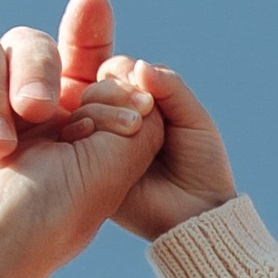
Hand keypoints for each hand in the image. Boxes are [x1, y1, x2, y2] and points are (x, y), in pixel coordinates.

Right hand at [0, 0, 162, 277]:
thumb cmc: (29, 231)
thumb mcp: (105, 176)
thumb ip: (133, 120)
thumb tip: (130, 74)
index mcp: (55, 129)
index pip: (73, 63)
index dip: (87, 32)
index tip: (95, 4)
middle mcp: (2, 112)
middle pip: (29, 43)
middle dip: (39, 68)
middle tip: (36, 114)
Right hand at [56, 0, 238, 242]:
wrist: (197, 211)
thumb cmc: (202, 164)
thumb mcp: (193, 118)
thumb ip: (170, 88)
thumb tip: (138, 65)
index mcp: (141, 105)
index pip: (119, 72)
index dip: (124, 70)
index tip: (140, 81)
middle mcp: (116, 121)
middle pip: (97, 87)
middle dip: (112, 88)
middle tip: (138, 107)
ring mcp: (99, 143)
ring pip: (83, 108)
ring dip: (100, 106)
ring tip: (130, 126)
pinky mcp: (87, 167)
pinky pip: (74, 138)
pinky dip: (85, 128)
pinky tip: (101, 133)